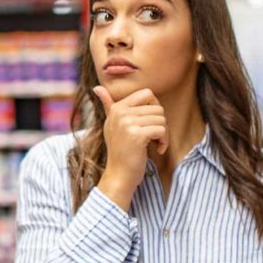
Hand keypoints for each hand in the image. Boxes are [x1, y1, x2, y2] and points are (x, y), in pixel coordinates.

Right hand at [93, 86, 166, 209]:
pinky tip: (157, 150)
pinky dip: (164, 142)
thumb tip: (97, 87)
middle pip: (157, 107)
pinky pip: (162, 130)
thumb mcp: (113, 125)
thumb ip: (108, 106)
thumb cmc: (120, 151)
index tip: (150, 123)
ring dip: (163, 134)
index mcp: (116, 108)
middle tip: (154, 137)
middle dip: (161, 123)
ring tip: (154, 144)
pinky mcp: (136, 135)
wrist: (119, 175)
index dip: (155, 108)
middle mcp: (120, 113)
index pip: (147, 93)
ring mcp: (127, 123)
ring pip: (162, 119)